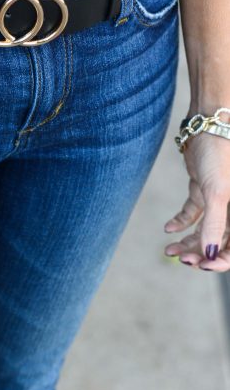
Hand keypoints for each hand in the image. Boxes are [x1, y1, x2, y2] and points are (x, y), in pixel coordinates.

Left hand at [164, 129, 229, 269]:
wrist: (209, 123)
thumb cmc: (221, 153)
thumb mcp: (217, 191)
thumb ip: (215, 224)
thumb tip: (209, 254)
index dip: (220, 260)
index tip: (200, 265)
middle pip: (219, 241)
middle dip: (200, 253)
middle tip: (180, 259)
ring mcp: (219, 200)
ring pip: (204, 230)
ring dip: (188, 242)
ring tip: (169, 251)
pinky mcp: (204, 190)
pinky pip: (193, 213)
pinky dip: (181, 223)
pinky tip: (168, 229)